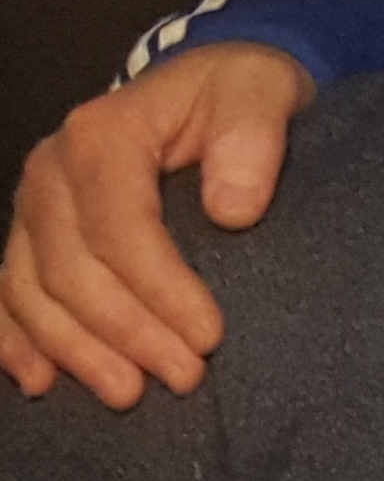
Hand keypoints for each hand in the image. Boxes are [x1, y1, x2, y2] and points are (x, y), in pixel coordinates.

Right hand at [0, 45, 314, 406]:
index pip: (119, 227)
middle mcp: (51, 170)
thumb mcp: (262, 91)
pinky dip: (14, 340)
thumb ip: (253, 137)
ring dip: (74, 350)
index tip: (209, 337)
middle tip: (183, 379)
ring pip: (30, 291)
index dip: (159, 289)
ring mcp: (33, 206)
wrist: (210, 84)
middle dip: (124, 333)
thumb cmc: (238, 93)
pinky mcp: (31, 234)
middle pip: (70, 269)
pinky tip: (37, 381)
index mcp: (102, 134)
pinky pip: (6, 293)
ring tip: (127, 395)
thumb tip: (233, 210)